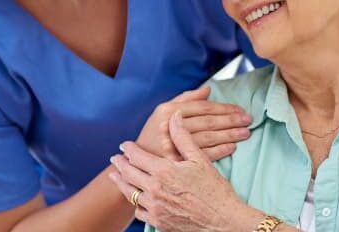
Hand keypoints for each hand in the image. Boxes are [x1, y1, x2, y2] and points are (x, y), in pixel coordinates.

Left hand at [110, 111, 260, 231]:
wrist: (222, 221)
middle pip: (128, 174)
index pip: (137, 156)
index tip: (125, 145)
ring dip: (121, 182)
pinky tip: (134, 197)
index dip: (129, 149)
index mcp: (164, 171)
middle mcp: (155, 190)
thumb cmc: (215, 190)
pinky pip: (139, 211)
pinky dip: (134, 202)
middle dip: (120, 164)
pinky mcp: (158, 222)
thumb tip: (175, 117)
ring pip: (130, 193)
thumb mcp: (200, 160)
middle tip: (115, 158)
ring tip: (116, 176)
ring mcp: (154, 208)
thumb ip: (183, 137)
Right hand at [136, 86, 251, 161]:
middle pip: (208, 122)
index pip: (202, 107)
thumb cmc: (153, 133)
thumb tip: (207, 90)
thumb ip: (185, 99)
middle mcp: (169, 127)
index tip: (239, 110)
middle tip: (248, 120)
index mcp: (167, 111)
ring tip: (245, 133)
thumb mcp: (162, 112)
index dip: (223, 108)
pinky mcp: (177, 163)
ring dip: (229, 135)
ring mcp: (173, 145)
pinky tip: (232, 147)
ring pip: (208, 138)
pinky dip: (220, 150)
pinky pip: (203, 155)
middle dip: (231, 120)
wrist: (137, 161)